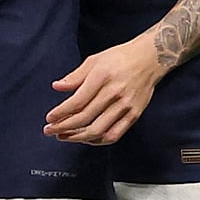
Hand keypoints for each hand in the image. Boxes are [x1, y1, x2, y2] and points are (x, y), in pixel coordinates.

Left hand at [42, 34, 159, 144]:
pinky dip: (98, 140)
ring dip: (78, 137)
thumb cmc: (119, 58)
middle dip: (64, 127)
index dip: (61, 113)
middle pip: (85, 118)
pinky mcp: (134, 115)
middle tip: (50, 131)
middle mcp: (114, 92)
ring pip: (98, 130)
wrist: (149, 59)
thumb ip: (75, 76)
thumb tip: (56, 87)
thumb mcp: (94, 60)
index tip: (49, 118)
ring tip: (64, 136)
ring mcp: (125, 106)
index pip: (77, 101)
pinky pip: (114, 134)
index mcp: (102, 76)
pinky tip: (86, 139)